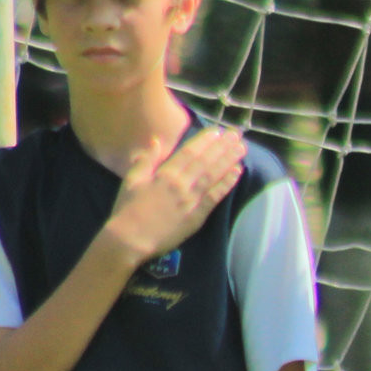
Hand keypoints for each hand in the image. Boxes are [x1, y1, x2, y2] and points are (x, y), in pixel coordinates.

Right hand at [103, 126, 246, 264]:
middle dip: (222, 146)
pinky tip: (237, 172)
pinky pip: (215, 196)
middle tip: (237, 134)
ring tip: (242, 148)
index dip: (204, 140)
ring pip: (213, 176)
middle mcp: (180, 184)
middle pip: (205, 161)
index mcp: (164, 174)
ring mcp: (191, 200)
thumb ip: (146, 159)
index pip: (189, 152)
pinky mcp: (198, 216)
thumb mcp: (132, 179)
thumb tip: (156, 140)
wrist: (131, 239)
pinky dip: (227, 183)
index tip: (217, 131)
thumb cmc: (128, 209)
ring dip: (229, 160)